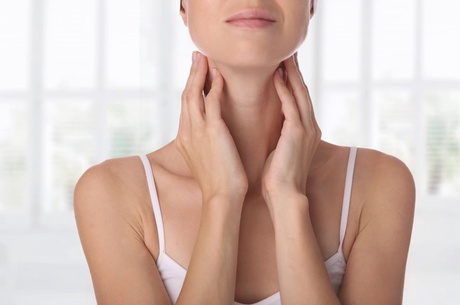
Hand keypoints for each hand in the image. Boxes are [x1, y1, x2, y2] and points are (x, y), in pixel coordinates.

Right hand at [175, 52, 247, 203]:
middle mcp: (187, 132)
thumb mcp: (206, 160)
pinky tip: (219, 75)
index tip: (197, 72)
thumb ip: (204, 144)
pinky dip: (214, 86)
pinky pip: (211, 101)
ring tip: (204, 58)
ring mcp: (197, 131)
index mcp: (186, 138)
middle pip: (186, 95)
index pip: (187, 106)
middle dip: (192, 74)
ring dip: (199, 74)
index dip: (191, 87)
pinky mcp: (211, 131)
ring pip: (194, 94)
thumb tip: (211, 137)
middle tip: (197, 56)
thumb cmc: (219, 181)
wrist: (222, 197)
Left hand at [262, 53, 320, 207]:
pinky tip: (278, 77)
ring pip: (299, 95)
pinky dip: (284, 90)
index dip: (294, 82)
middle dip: (296, 72)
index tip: (286, 66)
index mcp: (306, 131)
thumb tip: (274, 127)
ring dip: (292, 75)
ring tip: (285, 57)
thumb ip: (282, 135)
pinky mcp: (296, 133)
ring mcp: (306, 129)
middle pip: (303, 92)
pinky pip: (290, 105)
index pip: (300, 100)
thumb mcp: (282, 151)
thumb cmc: (279, 177)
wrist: (284, 196)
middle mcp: (310, 127)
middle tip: (289, 53)